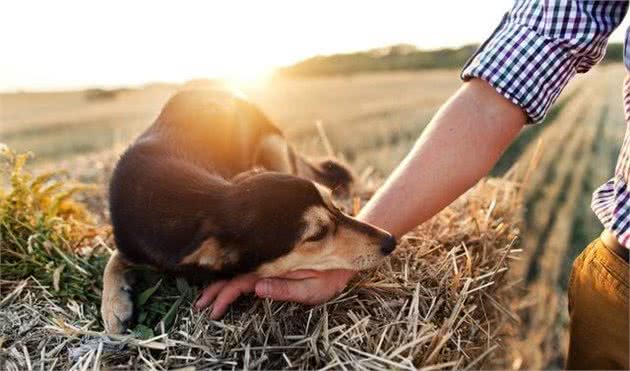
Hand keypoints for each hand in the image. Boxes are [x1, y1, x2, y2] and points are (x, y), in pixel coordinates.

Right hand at [195, 269, 354, 318]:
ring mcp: (271, 262)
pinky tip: (223, 281)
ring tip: (204, 297)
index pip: (241, 281)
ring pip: (239, 270)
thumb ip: (286, 287)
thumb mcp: (313, 286)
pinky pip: (249, 269)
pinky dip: (233, 275)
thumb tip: (256, 288)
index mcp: (273, 267)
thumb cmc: (332, 274)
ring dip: (220, 282)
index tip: (212, 310)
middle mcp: (269, 262)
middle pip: (235, 274)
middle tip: (200, 306)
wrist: (348, 254)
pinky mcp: (275, 263)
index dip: (224, 295)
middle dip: (215, 289)